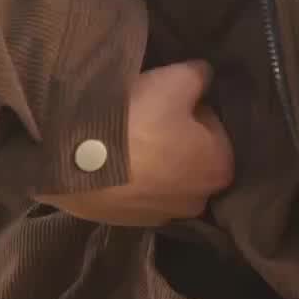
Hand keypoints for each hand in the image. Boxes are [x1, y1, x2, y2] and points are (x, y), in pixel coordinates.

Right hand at [38, 61, 234, 225]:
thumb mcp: (177, 80)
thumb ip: (199, 76)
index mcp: (220, 169)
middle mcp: (198, 201)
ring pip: (161, 177)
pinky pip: (133, 192)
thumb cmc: (140, 121)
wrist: (78, 161)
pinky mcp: (127, 222)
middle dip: (173, 138)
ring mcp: (161, 216)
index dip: (192, 109)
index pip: (214, 129)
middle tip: (147, 116)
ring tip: (124, 137)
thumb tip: (204, 76)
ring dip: (149, 160)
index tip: (170, 100)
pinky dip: (126, 177)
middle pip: (189, 157)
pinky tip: (109, 158)